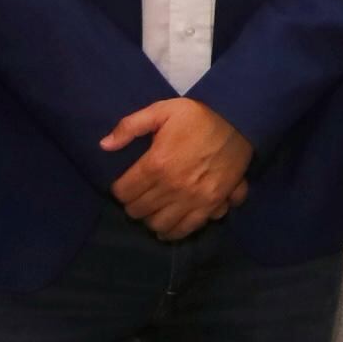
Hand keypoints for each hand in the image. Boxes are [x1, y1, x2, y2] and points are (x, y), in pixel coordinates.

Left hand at [101, 98, 254, 240]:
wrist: (239, 121)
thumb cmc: (197, 116)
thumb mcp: (162, 110)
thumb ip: (130, 126)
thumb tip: (104, 145)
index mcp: (156, 163)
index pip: (123, 192)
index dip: (119, 189)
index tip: (124, 183)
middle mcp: (172, 187)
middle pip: (137, 211)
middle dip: (133, 204)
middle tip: (138, 195)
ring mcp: (192, 199)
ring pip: (157, 225)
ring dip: (150, 218)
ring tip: (153, 208)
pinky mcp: (211, 206)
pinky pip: (184, 230)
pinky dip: (172, 231)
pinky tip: (168, 223)